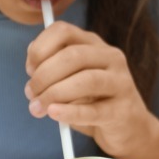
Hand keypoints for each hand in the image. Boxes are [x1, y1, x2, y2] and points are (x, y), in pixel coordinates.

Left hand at [25, 21, 150, 155]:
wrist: (129, 128)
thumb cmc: (94, 101)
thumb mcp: (72, 78)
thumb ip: (53, 67)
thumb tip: (32, 66)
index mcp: (94, 44)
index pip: (63, 31)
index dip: (40, 47)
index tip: (29, 69)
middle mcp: (111, 57)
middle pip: (72, 56)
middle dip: (44, 75)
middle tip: (30, 94)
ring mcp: (120, 82)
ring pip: (86, 80)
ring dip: (54, 93)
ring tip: (37, 108)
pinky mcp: (122, 110)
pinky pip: (94, 110)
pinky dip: (70, 112)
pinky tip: (54, 113)